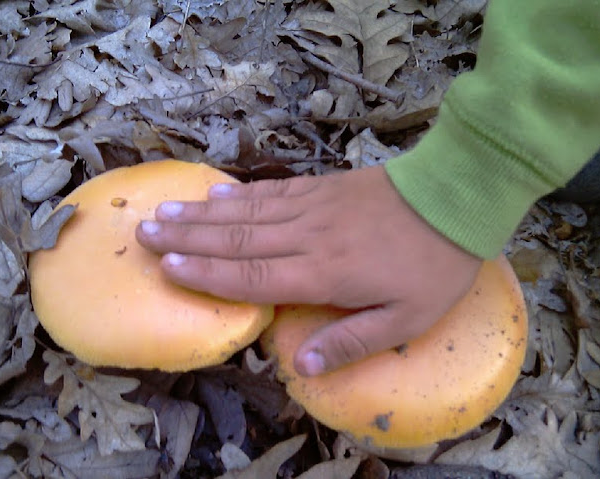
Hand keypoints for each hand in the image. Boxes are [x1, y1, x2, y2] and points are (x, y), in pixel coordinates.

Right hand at [135, 166, 481, 375]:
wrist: (456, 197)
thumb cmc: (434, 265)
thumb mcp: (405, 319)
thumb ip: (351, 341)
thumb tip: (302, 364)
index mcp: (323, 273)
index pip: (251, 275)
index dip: (206, 273)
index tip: (165, 265)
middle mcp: (308, 237)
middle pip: (236, 239)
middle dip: (187, 237)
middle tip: (143, 232)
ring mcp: (313, 206)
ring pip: (247, 211)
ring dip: (203, 213)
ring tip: (165, 211)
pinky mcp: (324, 186)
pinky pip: (273, 191)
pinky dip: (241, 193)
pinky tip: (218, 193)